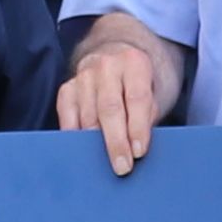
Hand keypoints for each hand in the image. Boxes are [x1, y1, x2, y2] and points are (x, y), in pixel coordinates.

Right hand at [59, 31, 172, 172]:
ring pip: (87, 116)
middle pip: (109, 109)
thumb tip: (135, 149)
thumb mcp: (154, 90)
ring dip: (94, 144)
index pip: (136, 98)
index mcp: (134, 62)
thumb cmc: (140, 82)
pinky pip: (67, 115)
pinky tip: (82, 151)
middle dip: (116, 142)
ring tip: (104, 166)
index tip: (139, 152)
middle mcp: (106, 65)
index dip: (137, 128)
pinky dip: (73, 135)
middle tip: (122, 167)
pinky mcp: (67, 88)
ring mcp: (83, 75)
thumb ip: (146, 115)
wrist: (116, 54)